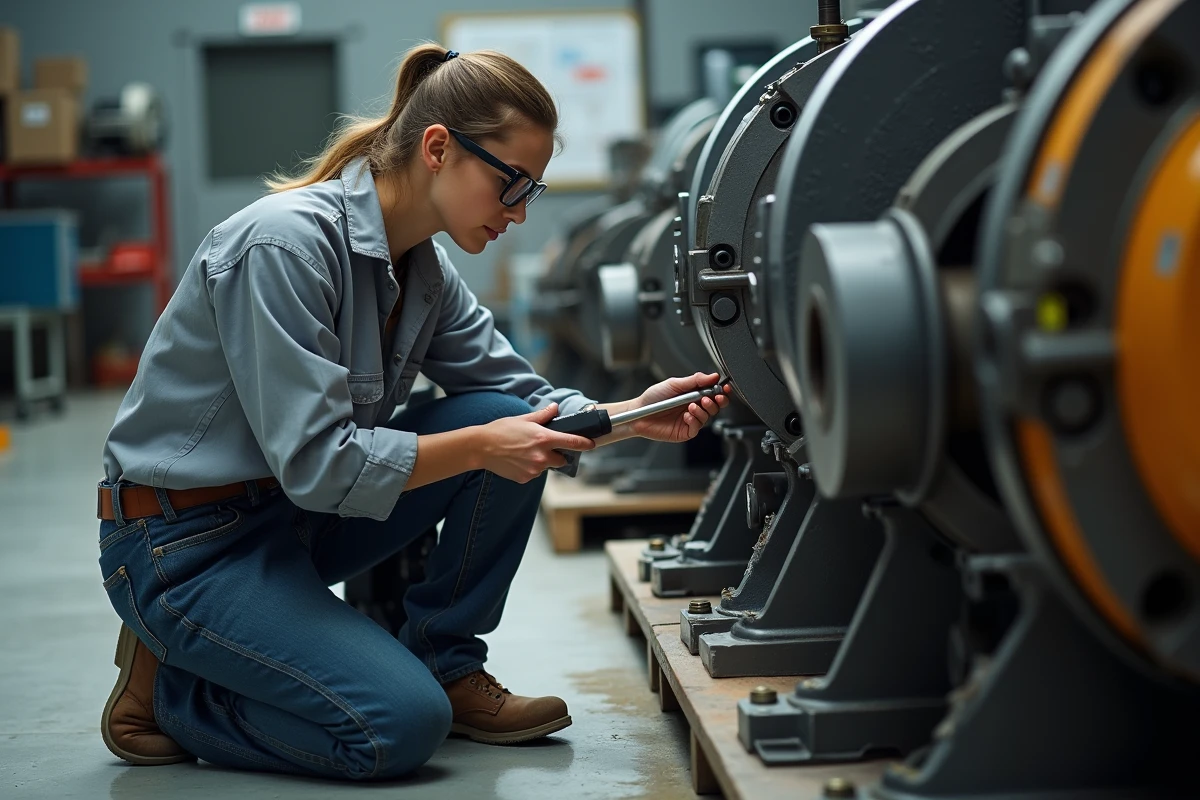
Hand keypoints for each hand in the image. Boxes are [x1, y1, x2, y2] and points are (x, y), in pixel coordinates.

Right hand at [478, 403, 595, 482]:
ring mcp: (534, 469)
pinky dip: (530, 468)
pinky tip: (518, 460)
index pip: (572, 442)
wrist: (481, 447)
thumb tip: (555, 408)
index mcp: (544, 438)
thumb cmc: (501, 430)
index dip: (585, 444)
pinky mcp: (525, 478)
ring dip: (542, 461)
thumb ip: (543, 415)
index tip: (591, 444)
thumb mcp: (524, 419)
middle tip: (543, 447)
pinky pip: (534, 474)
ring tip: (525, 452)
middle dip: (557, 455)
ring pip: (546, 467)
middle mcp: (542, 456)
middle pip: (562, 460)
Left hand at [627, 372, 730, 442]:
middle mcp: (694, 406)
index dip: (722, 391)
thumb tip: (713, 376)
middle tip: (712, 397)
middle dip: (717, 401)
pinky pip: (697, 427)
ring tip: (692, 405)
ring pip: (708, 416)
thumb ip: (695, 380)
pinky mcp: (685, 431)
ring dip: (703, 410)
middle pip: (716, 406)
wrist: (638, 412)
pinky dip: (695, 420)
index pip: (714, 392)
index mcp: (693, 394)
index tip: (724, 387)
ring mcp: (691, 419)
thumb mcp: (674, 384)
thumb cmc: (653, 398)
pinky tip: (687, 415)